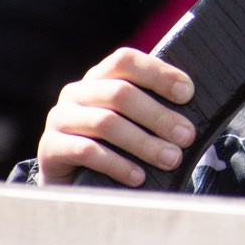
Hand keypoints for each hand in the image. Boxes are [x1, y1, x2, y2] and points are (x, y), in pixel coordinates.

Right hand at [36, 48, 195, 186]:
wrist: (73, 183)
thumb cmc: (115, 148)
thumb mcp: (135, 124)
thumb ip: (155, 109)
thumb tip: (194, 112)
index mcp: (99, 78)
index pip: (126, 61)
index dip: (158, 74)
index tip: (188, 94)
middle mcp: (76, 92)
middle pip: (120, 93)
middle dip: (158, 116)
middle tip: (186, 136)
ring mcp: (60, 118)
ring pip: (106, 122)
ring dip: (144, 143)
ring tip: (170, 159)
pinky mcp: (51, 147)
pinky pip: (87, 150)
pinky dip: (117, 164)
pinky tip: (138, 177)